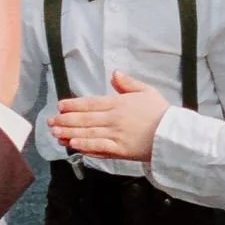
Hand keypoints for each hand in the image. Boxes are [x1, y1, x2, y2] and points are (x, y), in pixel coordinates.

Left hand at [48, 71, 169, 160]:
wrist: (173, 135)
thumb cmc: (161, 113)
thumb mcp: (147, 91)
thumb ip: (128, 83)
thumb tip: (114, 74)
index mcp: (119, 103)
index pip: (90, 102)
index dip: (73, 104)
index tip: (60, 105)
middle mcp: (114, 118)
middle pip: (84, 118)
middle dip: (65, 120)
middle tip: (50, 121)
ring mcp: (115, 135)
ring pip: (87, 133)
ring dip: (69, 133)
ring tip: (55, 133)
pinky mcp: (119, 150)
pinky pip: (98, 147)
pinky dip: (84, 146)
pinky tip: (72, 145)